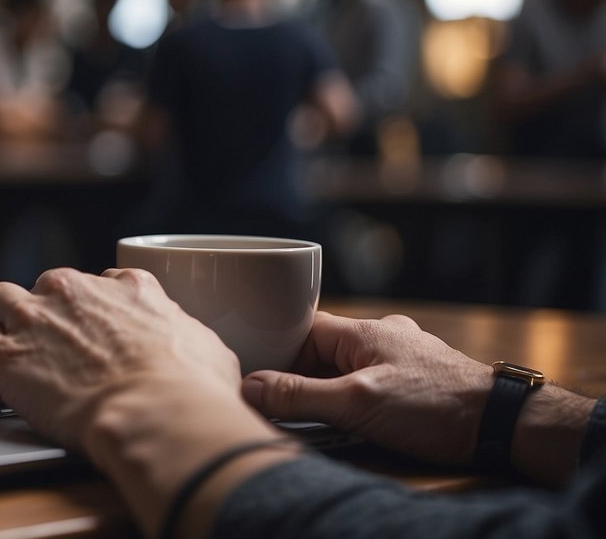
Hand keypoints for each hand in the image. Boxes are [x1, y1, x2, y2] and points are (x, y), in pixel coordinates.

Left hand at [0, 267, 241, 448]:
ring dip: (5, 324)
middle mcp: (75, 290)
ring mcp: (36, 316)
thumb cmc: (189, 390)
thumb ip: (184, 335)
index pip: (97, 284)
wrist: (154, 414)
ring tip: (13, 357)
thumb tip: (190, 349)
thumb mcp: (205, 346)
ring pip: (2, 299)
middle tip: (54, 354)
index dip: (90, 312)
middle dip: (48, 316)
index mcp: (127, 285)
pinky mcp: (6, 351)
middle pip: (47, 288)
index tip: (90, 336)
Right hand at [241, 311, 491, 465]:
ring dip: (333, 394)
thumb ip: (300, 395)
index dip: (279, 355)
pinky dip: (359, 402)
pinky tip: (361, 423)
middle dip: (305, 381)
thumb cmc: (435, 405)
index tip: (265, 383)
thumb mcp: (357, 403)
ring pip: (348, 371)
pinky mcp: (419, 381)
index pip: (303, 330)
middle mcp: (384, 337)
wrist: (503, 423)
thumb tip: (250, 386)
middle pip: (323, 352)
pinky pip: (373, 384)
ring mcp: (404, 358)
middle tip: (292, 410)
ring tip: (328, 421)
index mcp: (364, 330)